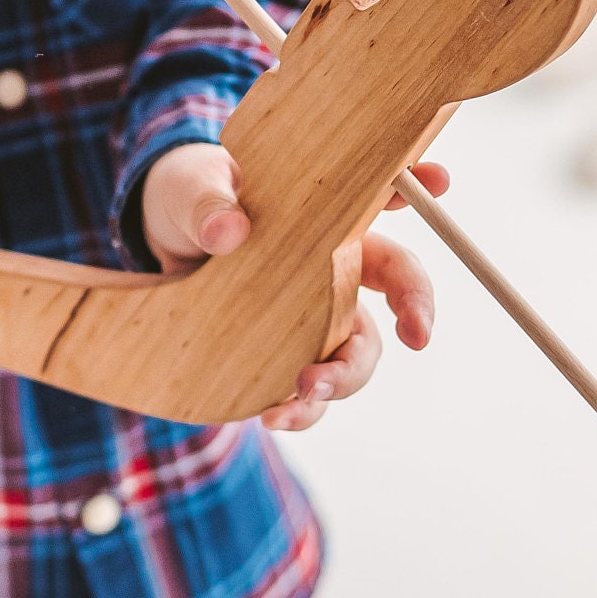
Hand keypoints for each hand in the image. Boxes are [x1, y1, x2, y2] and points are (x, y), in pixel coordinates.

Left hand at [139, 147, 450, 431]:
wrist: (157, 250)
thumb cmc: (189, 202)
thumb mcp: (191, 190)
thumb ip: (208, 205)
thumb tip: (229, 231)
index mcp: (326, 216)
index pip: (385, 197)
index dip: (420, 185)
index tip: (439, 181)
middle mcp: (335, 268)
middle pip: (399, 286)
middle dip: (417, 308)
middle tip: (419, 335)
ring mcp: (315, 318)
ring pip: (358, 352)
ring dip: (344, 377)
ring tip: (306, 390)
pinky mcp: (286, 358)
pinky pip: (311, 391)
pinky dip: (303, 410)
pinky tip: (275, 416)